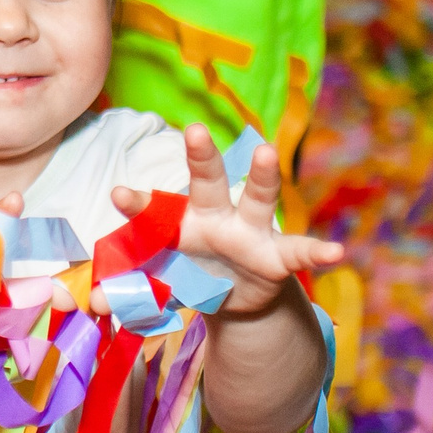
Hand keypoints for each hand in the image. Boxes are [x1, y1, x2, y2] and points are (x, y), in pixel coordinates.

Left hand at [112, 126, 342, 315]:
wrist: (233, 299)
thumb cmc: (189, 276)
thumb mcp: (161, 285)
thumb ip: (133, 290)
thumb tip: (95, 302)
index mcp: (180, 223)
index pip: (157, 209)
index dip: (139, 203)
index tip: (117, 195)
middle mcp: (215, 218)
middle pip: (208, 183)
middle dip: (201, 158)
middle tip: (194, 130)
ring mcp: (249, 232)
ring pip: (256, 198)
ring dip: (263, 175)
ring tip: (266, 150)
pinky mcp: (276, 257)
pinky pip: (298, 252)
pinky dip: (318, 252)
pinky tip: (337, 253)